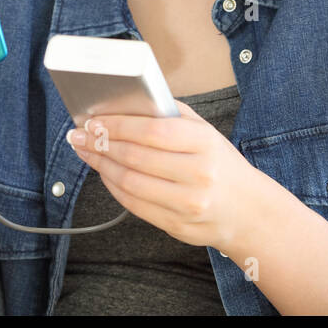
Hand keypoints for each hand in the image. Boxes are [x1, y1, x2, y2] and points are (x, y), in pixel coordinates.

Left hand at [66, 100, 264, 253]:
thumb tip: (127, 101)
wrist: (248, 211)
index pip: (152, 130)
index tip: (94, 120)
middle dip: (100, 143)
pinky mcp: (177, 225)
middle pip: (135, 157)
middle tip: (80, 135)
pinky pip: (133, 204)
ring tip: (86, 151)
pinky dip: (112, 186)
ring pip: (130, 182)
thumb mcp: (206, 132)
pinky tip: (104, 172)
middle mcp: (198, 174)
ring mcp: (188, 204)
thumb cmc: (220, 164)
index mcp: (205, 143)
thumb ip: (171, 114)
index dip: (117, 125)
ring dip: (100, 164)